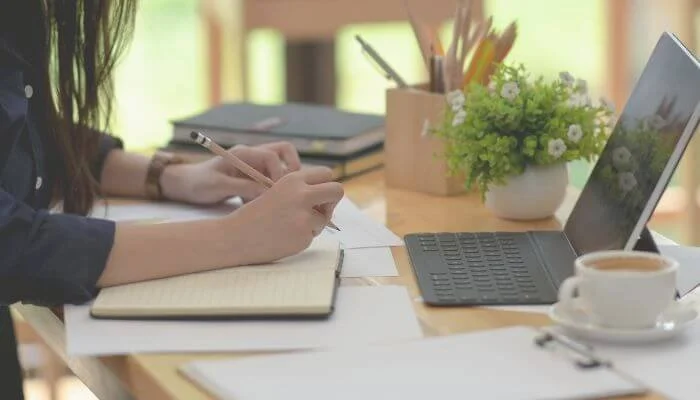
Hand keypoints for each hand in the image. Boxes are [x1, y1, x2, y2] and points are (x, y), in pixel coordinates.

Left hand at [160, 142, 301, 204]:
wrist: (184, 186)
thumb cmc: (198, 183)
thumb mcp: (218, 186)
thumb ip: (243, 188)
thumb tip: (266, 194)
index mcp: (244, 153)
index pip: (273, 155)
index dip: (279, 173)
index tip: (275, 192)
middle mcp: (252, 156)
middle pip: (284, 153)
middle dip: (291, 170)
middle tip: (286, 191)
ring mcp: (254, 166)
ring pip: (280, 169)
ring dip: (279, 184)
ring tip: (270, 201)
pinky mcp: (253, 177)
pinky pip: (270, 182)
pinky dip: (268, 193)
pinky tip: (256, 206)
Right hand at [224, 167, 343, 264]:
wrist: (236, 236)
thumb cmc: (256, 214)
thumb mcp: (276, 191)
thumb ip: (300, 190)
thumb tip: (329, 194)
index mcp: (293, 179)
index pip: (326, 174)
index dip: (324, 185)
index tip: (318, 194)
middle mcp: (302, 194)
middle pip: (337, 190)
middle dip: (332, 200)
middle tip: (322, 209)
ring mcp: (304, 216)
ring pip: (325, 218)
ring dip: (313, 224)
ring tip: (288, 226)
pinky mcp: (304, 235)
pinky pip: (313, 235)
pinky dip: (302, 237)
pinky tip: (283, 237)